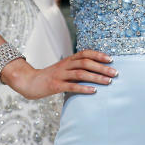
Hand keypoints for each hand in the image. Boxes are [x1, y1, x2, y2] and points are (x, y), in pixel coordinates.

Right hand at [2, 49, 116, 99]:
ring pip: (80, 74)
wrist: (29, 82)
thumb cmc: (50, 76)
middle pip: (86, 63)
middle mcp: (65, 65)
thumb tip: (96, 70)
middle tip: (115, 72)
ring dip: (96, 77)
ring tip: (109, 81)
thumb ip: (76, 68)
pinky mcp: (55, 86)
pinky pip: (71, 86)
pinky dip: (84, 88)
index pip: (85, 53)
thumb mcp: (64, 69)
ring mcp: (59, 75)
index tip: (111, 59)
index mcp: (68, 60)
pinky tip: (94, 91)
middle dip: (102, 67)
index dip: (99, 55)